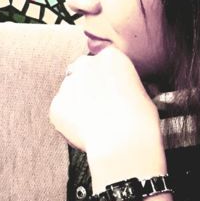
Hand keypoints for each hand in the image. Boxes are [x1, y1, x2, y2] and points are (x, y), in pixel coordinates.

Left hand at [49, 47, 165, 185]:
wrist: (124, 143)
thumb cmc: (140, 121)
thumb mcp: (142, 92)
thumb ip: (124, 85)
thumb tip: (122, 90)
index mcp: (111, 57)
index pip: (101, 60)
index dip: (104, 77)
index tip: (109, 90)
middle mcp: (86, 64)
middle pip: (80, 69)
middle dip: (85, 84)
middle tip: (96, 105)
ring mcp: (68, 85)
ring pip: (69, 92)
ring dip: (77, 103)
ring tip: (95, 124)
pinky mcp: (56, 106)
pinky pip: (61, 113)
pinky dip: (69, 122)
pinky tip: (86, 133)